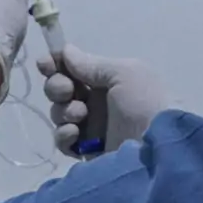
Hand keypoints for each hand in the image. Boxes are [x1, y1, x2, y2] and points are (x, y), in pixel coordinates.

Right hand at [37, 47, 172, 156]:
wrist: (158, 148)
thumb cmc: (144, 102)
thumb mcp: (124, 73)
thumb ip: (92, 64)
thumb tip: (66, 51)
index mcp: (108, 80)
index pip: (74, 69)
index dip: (56, 65)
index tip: (44, 64)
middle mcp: (98, 102)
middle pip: (61, 90)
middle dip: (57, 87)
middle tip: (68, 91)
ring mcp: (92, 128)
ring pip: (60, 114)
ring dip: (64, 110)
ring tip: (81, 115)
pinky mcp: (87, 151)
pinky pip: (64, 140)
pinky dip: (64, 135)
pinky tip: (75, 133)